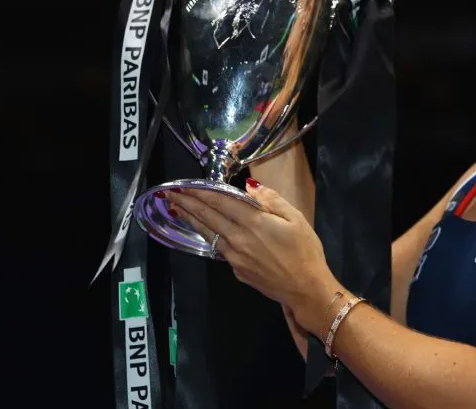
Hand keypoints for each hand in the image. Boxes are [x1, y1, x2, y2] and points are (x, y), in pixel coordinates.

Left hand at [165, 179, 338, 328]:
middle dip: (187, 204)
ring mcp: (235, 257)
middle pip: (208, 217)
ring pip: (208, 234)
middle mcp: (238, 239)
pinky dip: (208, 236)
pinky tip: (205, 231)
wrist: (305, 289)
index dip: (201, 192)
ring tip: (177, 209)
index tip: (184, 185)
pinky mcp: (237, 270)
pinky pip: (219, 249)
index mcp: (253, 223)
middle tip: (169, 194)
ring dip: (191, 220)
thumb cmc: (306, 252)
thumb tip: (250, 187)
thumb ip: (272, 200)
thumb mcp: (296, 218)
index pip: (220, 202)